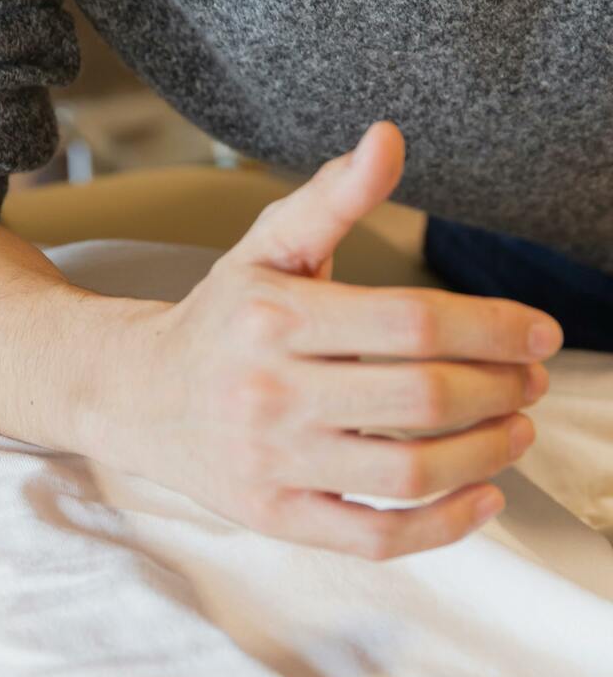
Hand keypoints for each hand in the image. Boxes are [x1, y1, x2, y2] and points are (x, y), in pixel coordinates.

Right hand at [114, 123, 562, 559]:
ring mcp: (271, 462)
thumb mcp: (266, 248)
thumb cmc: (221, 318)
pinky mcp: (274, 516)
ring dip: (485, 453)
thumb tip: (388, 139)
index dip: (492, 328)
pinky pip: (373, 538)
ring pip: (406, 472)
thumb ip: (333, 198)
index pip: (410, 321)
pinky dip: (442, 527)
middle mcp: (269, 392)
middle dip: (499, 388)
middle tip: (531, 381)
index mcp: (274, 317)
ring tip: (517, 430)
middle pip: (420, 397)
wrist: (136, 396)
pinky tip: (482, 497)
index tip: (540, 334)